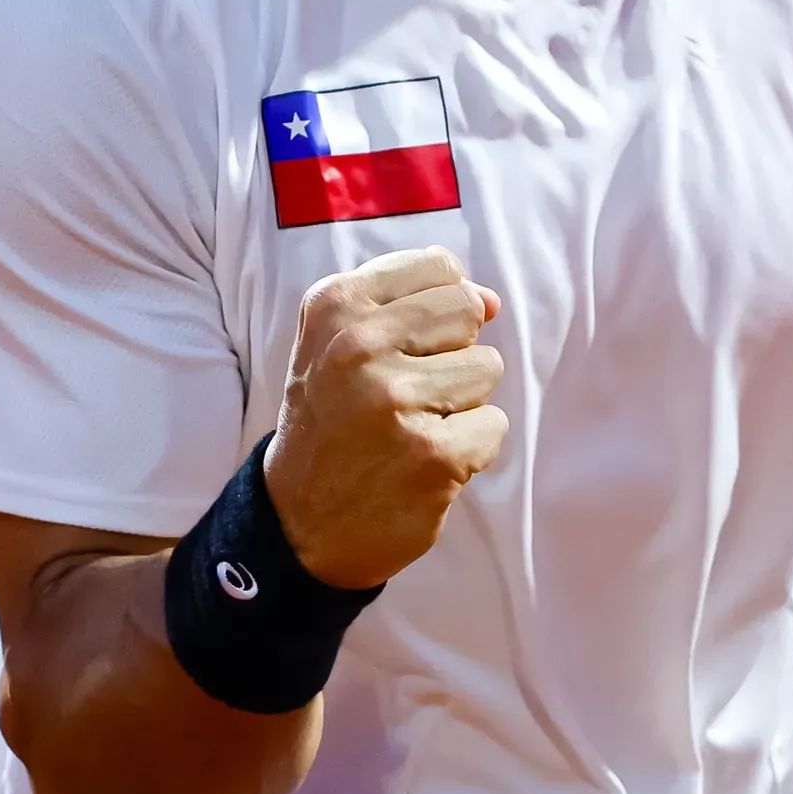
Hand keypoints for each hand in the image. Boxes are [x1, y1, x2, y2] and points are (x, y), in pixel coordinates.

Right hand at [262, 247, 508, 588]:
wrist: (299, 525)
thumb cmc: (332, 419)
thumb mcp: (341, 342)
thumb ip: (411, 302)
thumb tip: (491, 300)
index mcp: (336, 306)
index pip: (439, 267)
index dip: (436, 310)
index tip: (401, 346)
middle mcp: (359, 346)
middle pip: (468, 312)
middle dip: (452, 352)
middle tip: (405, 393)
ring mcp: (396, 401)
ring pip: (487, 368)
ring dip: (460, 403)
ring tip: (410, 428)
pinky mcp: (433, 454)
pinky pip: (493, 424)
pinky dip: (470, 448)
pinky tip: (424, 463)